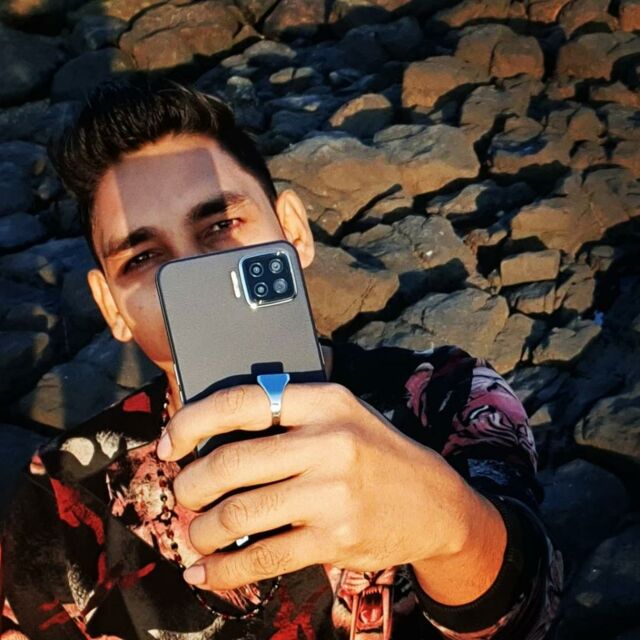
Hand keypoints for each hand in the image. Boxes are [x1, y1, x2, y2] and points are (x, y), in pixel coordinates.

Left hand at [157, 382, 475, 590]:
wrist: (437, 503)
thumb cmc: (375, 453)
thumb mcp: (343, 415)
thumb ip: (288, 415)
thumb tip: (211, 436)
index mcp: (324, 401)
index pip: (241, 402)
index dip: (191, 422)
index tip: (169, 444)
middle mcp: (328, 441)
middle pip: (229, 463)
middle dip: (189, 486)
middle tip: (182, 497)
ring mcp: (332, 493)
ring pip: (238, 514)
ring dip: (201, 531)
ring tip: (196, 536)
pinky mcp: (335, 539)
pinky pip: (263, 558)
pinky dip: (224, 571)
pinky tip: (207, 574)